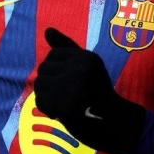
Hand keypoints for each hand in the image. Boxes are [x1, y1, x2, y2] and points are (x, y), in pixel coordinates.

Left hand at [34, 28, 145, 153]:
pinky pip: (40, 102)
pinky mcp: (65, 106)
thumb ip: (66, 47)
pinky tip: (62, 112)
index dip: (56, 70)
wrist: (114, 123)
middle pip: (43, 69)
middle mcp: (80, 69)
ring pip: (39, 85)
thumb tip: (47, 30)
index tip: (71, 81)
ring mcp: (72, 88)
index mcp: (86, 57)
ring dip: (47, 96)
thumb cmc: (98, 92)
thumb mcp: (87, 65)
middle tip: (68, 95)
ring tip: (64, 102)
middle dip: (50, 83)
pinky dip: (47, 109)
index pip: (53, 55)